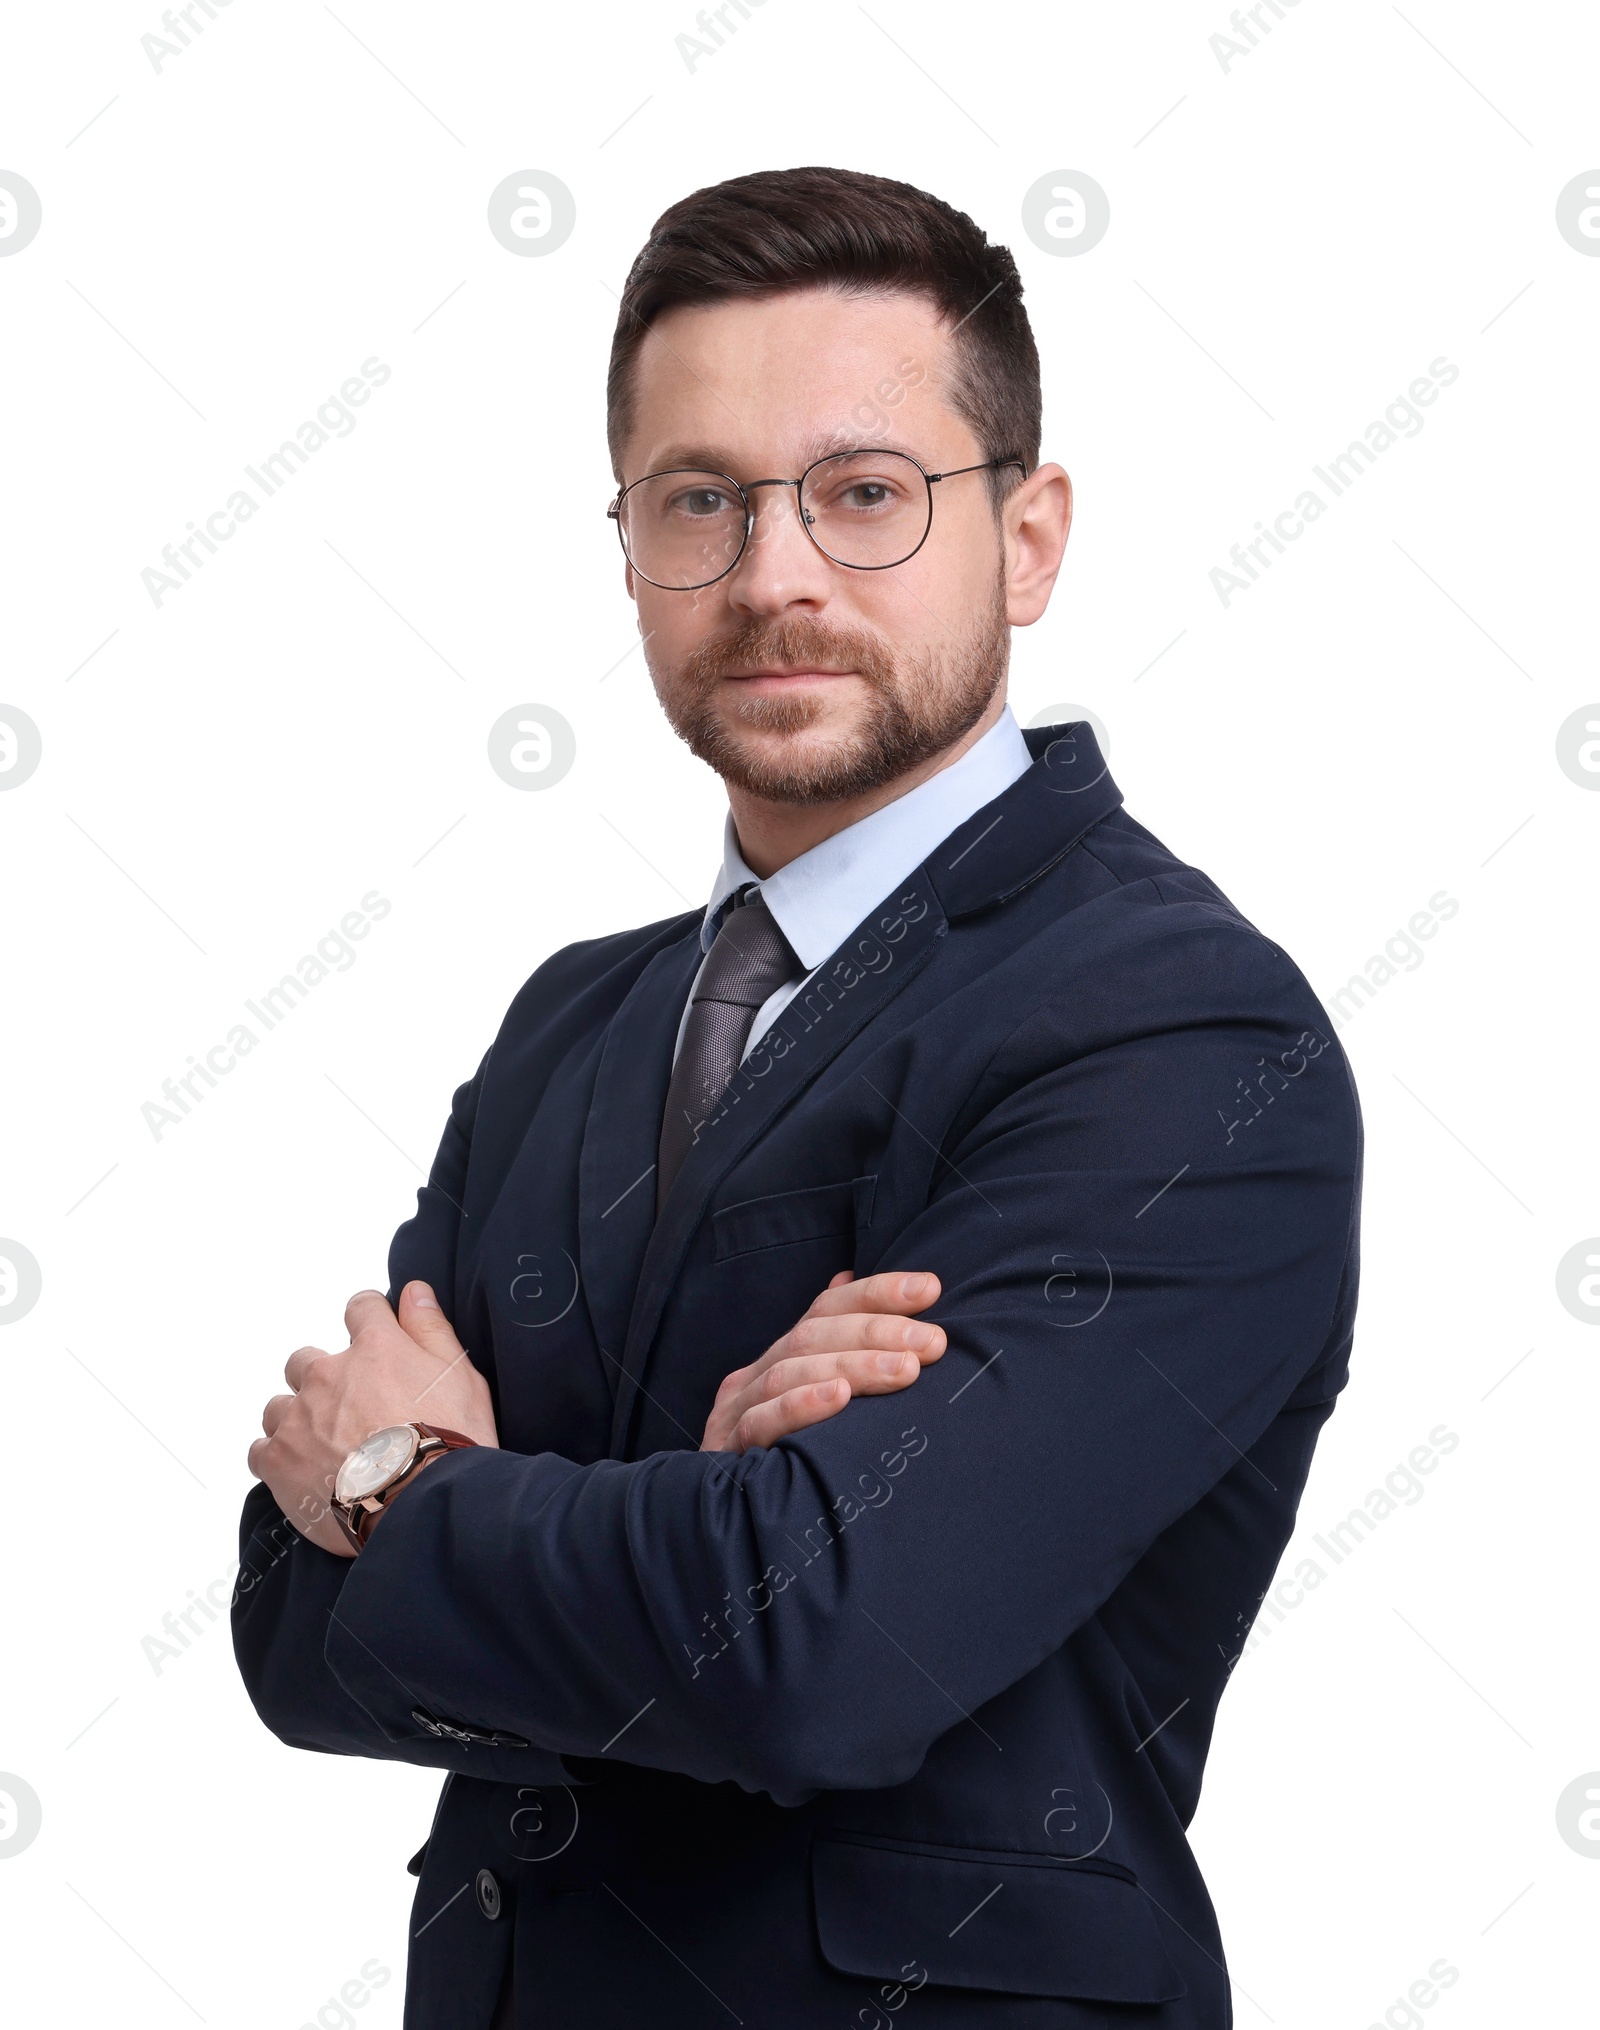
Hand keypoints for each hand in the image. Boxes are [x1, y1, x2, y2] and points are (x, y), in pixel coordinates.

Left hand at [248, 1282, 498, 1557]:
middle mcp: (328, 1375)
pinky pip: (259, 1450)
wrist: (420, 1505)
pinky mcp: (277, 1461)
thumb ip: (431, 1329)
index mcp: (375, 1349)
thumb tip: (413, 1290)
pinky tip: (301, 1473)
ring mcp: (297, 1418)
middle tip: (349, 1410)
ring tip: (322, 1448)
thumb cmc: (449, 1442)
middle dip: (322, 1379)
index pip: (361, 1309)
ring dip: (295, 1419)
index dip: (368, 1320)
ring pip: (278, 1405)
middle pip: (305, 1360)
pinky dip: (276, 1458)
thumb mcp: (460, 1376)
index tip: (374, 1336)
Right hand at [700, 1271, 944, 1454]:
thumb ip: (844, 1359)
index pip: (826, 1309)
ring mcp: (735, 1413)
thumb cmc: (791, 1467)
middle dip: (878, 1331)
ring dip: (853, 1366)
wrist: (730, 1533)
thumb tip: (862, 1291)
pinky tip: (839, 1397)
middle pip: (812, 1335)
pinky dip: (801, 1405)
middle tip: (932, 1342)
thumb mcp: (821, 1410)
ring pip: (790, 1372)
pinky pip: (761, 1422)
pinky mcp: (727, 1454)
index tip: (931, 1287)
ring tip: (906, 1370)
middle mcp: (754, 1378)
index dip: (877, 1292)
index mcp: (779, 1360)